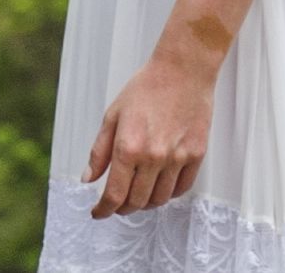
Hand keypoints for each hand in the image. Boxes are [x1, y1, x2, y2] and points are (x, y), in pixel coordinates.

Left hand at [83, 54, 215, 217]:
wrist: (182, 71)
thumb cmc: (145, 89)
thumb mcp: (113, 115)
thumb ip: (99, 151)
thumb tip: (88, 179)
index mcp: (128, 147)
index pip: (114, 194)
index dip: (104, 209)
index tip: (98, 213)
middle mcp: (153, 157)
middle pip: (137, 201)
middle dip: (122, 208)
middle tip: (117, 204)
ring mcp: (177, 158)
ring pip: (159, 199)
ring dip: (145, 203)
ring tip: (138, 195)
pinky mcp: (196, 155)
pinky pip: (181, 188)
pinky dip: (168, 194)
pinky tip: (159, 186)